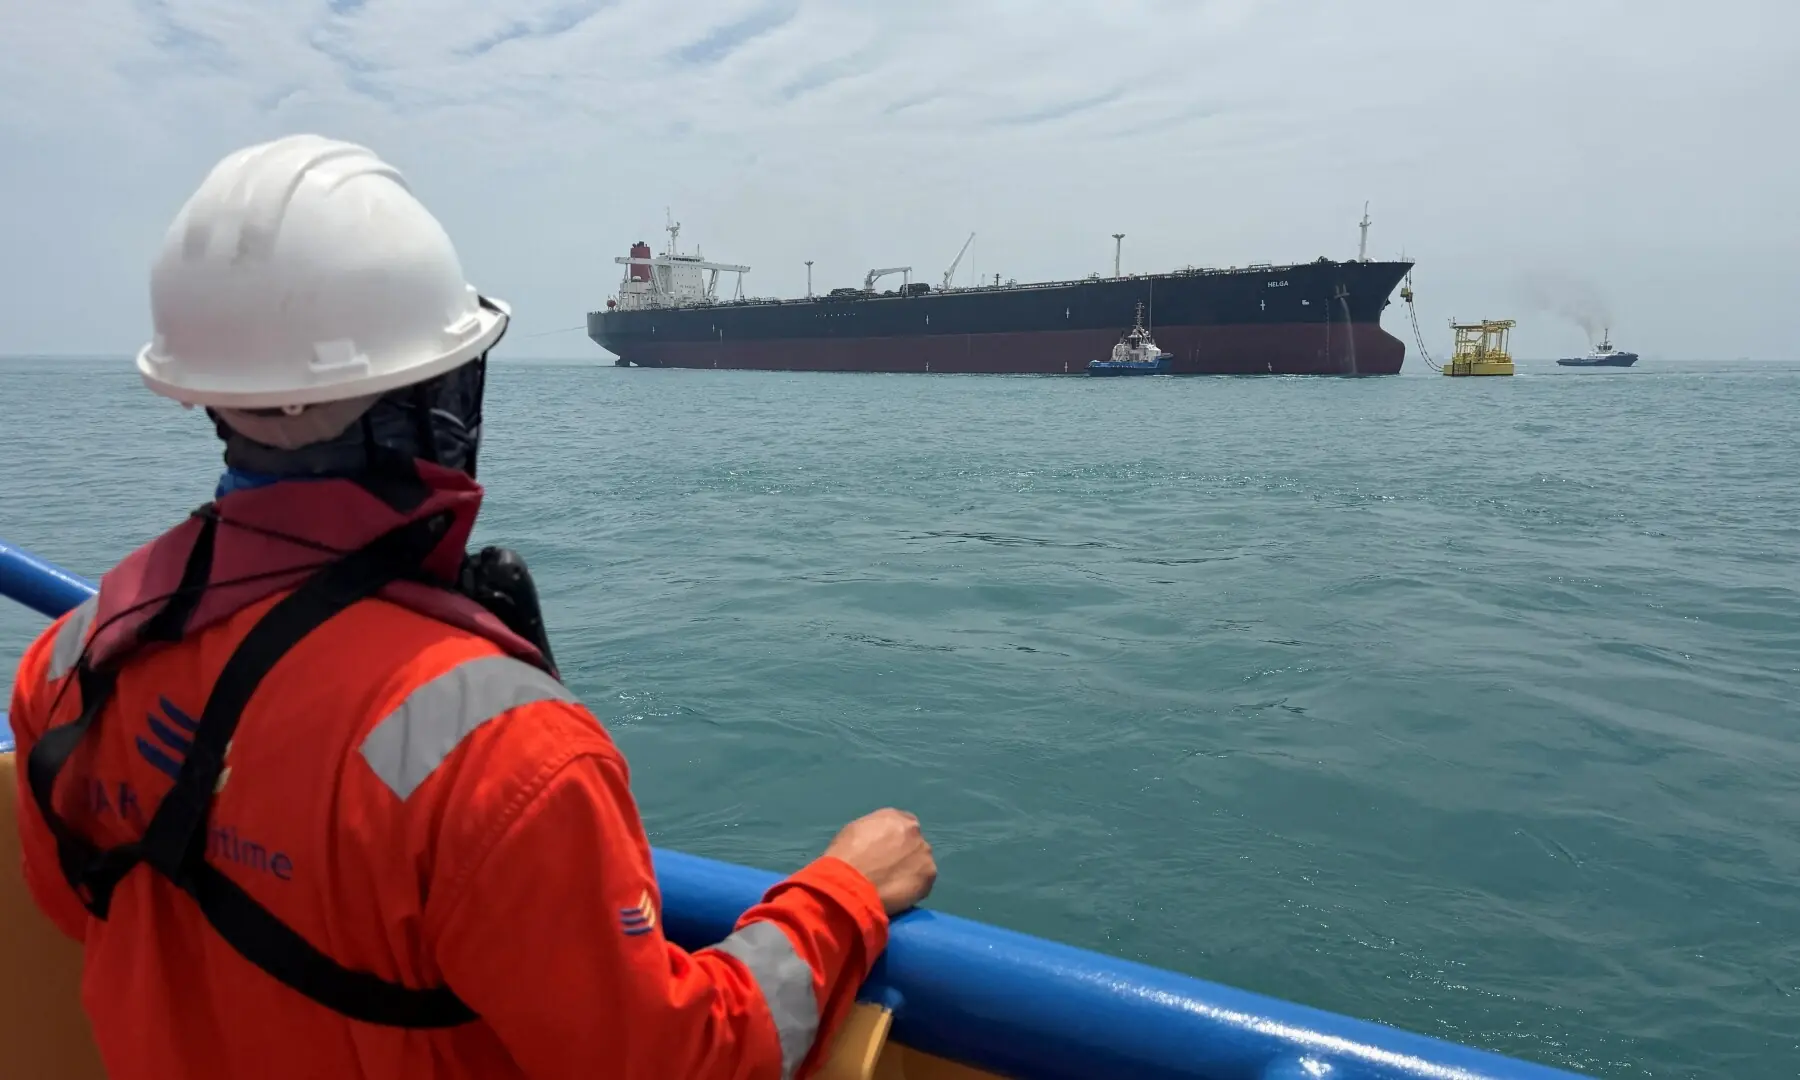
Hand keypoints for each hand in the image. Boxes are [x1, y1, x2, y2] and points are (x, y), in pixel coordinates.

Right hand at [822, 808, 937, 915]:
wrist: (849, 882)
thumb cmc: (845, 856)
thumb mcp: (855, 831)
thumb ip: (875, 832)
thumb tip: (880, 841)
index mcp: (894, 817)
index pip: (904, 824)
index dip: (897, 839)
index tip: (889, 852)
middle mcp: (914, 831)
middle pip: (914, 843)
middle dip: (906, 854)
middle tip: (890, 870)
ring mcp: (924, 853)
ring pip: (921, 862)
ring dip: (911, 871)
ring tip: (894, 885)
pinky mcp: (929, 875)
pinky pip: (923, 882)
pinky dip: (914, 888)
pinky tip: (900, 895)